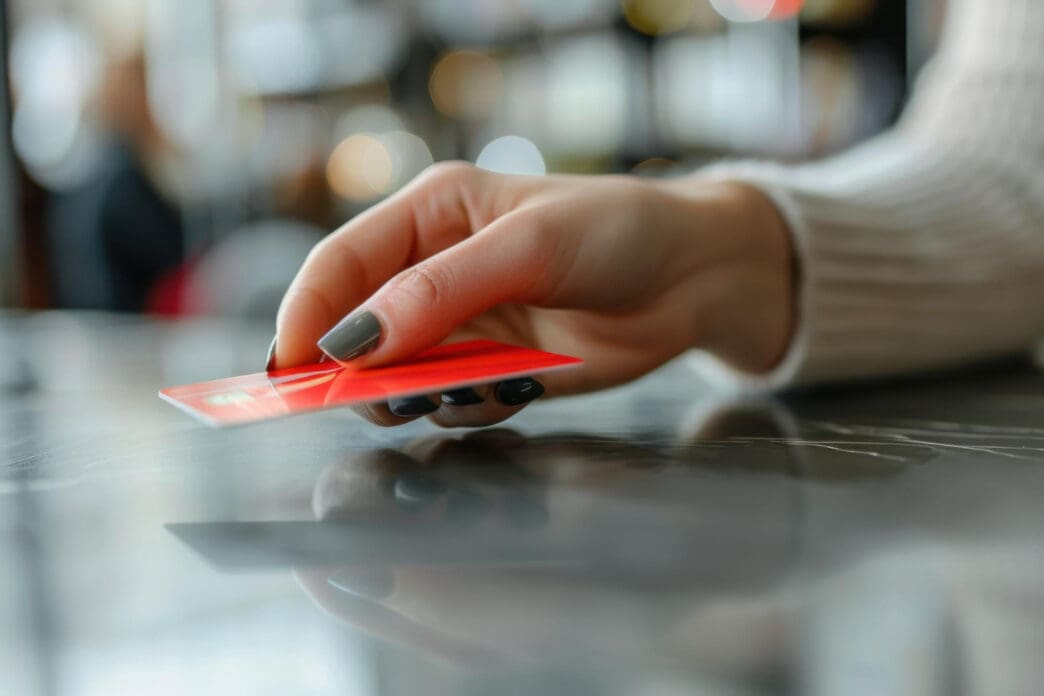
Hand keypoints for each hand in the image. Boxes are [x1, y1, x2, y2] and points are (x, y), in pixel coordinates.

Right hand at [273, 162, 793, 426]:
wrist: (695, 277)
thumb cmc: (618, 232)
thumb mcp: (529, 247)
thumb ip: (440, 292)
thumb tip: (356, 339)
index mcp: (431, 214)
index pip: (340, 264)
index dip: (307, 315)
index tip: (292, 371)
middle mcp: (436, 270)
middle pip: (360, 328)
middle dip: (359, 368)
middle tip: (381, 396)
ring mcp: (465, 325)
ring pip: (401, 375)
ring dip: (417, 394)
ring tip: (464, 387)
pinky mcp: (495, 369)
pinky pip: (452, 402)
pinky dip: (467, 408)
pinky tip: (513, 389)